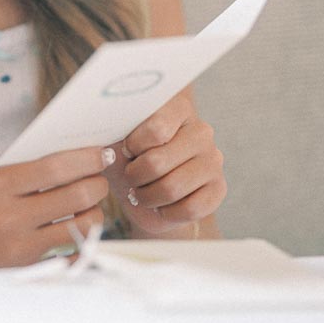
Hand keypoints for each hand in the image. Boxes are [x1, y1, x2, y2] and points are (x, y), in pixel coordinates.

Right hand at [0, 146, 111, 268]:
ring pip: (83, 225)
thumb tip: (80, 159)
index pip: (55, 167)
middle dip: (98, 184)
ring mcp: (21, 246)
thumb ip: (30, 173)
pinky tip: (77, 229)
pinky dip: (83, 238)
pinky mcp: (31, 267)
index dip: (86, 158)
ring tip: (88, 206)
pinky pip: (74, 250)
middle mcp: (10, 216)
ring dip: (95, 212)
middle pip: (77, 195)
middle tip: (99, 181)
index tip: (103, 154)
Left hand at [107, 92, 225, 237]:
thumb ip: (114, 129)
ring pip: (171, 188)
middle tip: (131, 177)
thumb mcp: (115, 142)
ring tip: (142, 193)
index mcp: (178, 109)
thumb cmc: (129, 163)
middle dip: (135, 176)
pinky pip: (189, 209)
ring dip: (147, 197)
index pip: (155, 128)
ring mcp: (213, 160)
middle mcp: (201, 131)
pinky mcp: (219, 189)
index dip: (132, 146)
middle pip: (157, 161)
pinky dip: (167, 213)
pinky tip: (162, 205)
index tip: (127, 150)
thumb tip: (104, 122)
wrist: (145, 198)